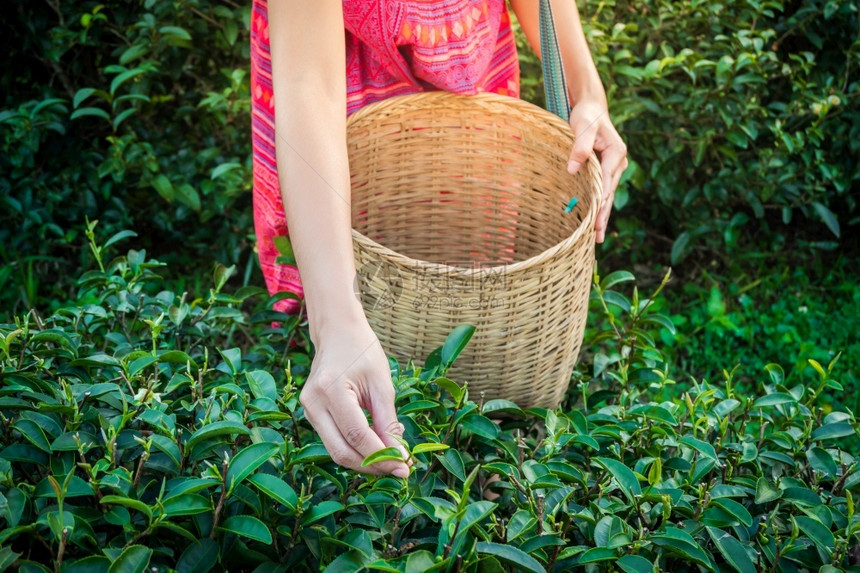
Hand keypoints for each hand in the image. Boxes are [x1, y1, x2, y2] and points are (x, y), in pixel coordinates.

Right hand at [299, 318, 410, 477]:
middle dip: (372, 465)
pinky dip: (355, 450)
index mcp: (331, 390)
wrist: (338, 333)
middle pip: (342, 451)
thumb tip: (399, 455)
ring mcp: (308, 410)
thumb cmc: (363, 352)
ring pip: (336, 451)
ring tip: (391, 462)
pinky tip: (375, 450)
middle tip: (399, 470)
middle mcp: (313, 403)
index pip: (357, 435)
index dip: (381, 455)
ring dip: (364, 461)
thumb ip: (388, 421)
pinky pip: (333, 441)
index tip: (405, 466)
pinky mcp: (311, 414)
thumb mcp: (382, 384)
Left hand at [565, 100, 627, 242]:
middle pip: (609, 193)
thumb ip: (579, 147)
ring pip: (607, 195)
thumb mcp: (581, 127)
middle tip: (596, 237)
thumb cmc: (587, 116)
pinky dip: (599, 206)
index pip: (607, 181)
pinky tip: (595, 221)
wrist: (592, 109)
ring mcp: (614, 167)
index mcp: (616, 153)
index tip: (596, 218)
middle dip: (603, 215)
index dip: (601, 200)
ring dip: (602, 215)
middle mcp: (619, 162)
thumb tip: (573, 169)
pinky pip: (603, 190)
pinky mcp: (607, 170)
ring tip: (596, 237)